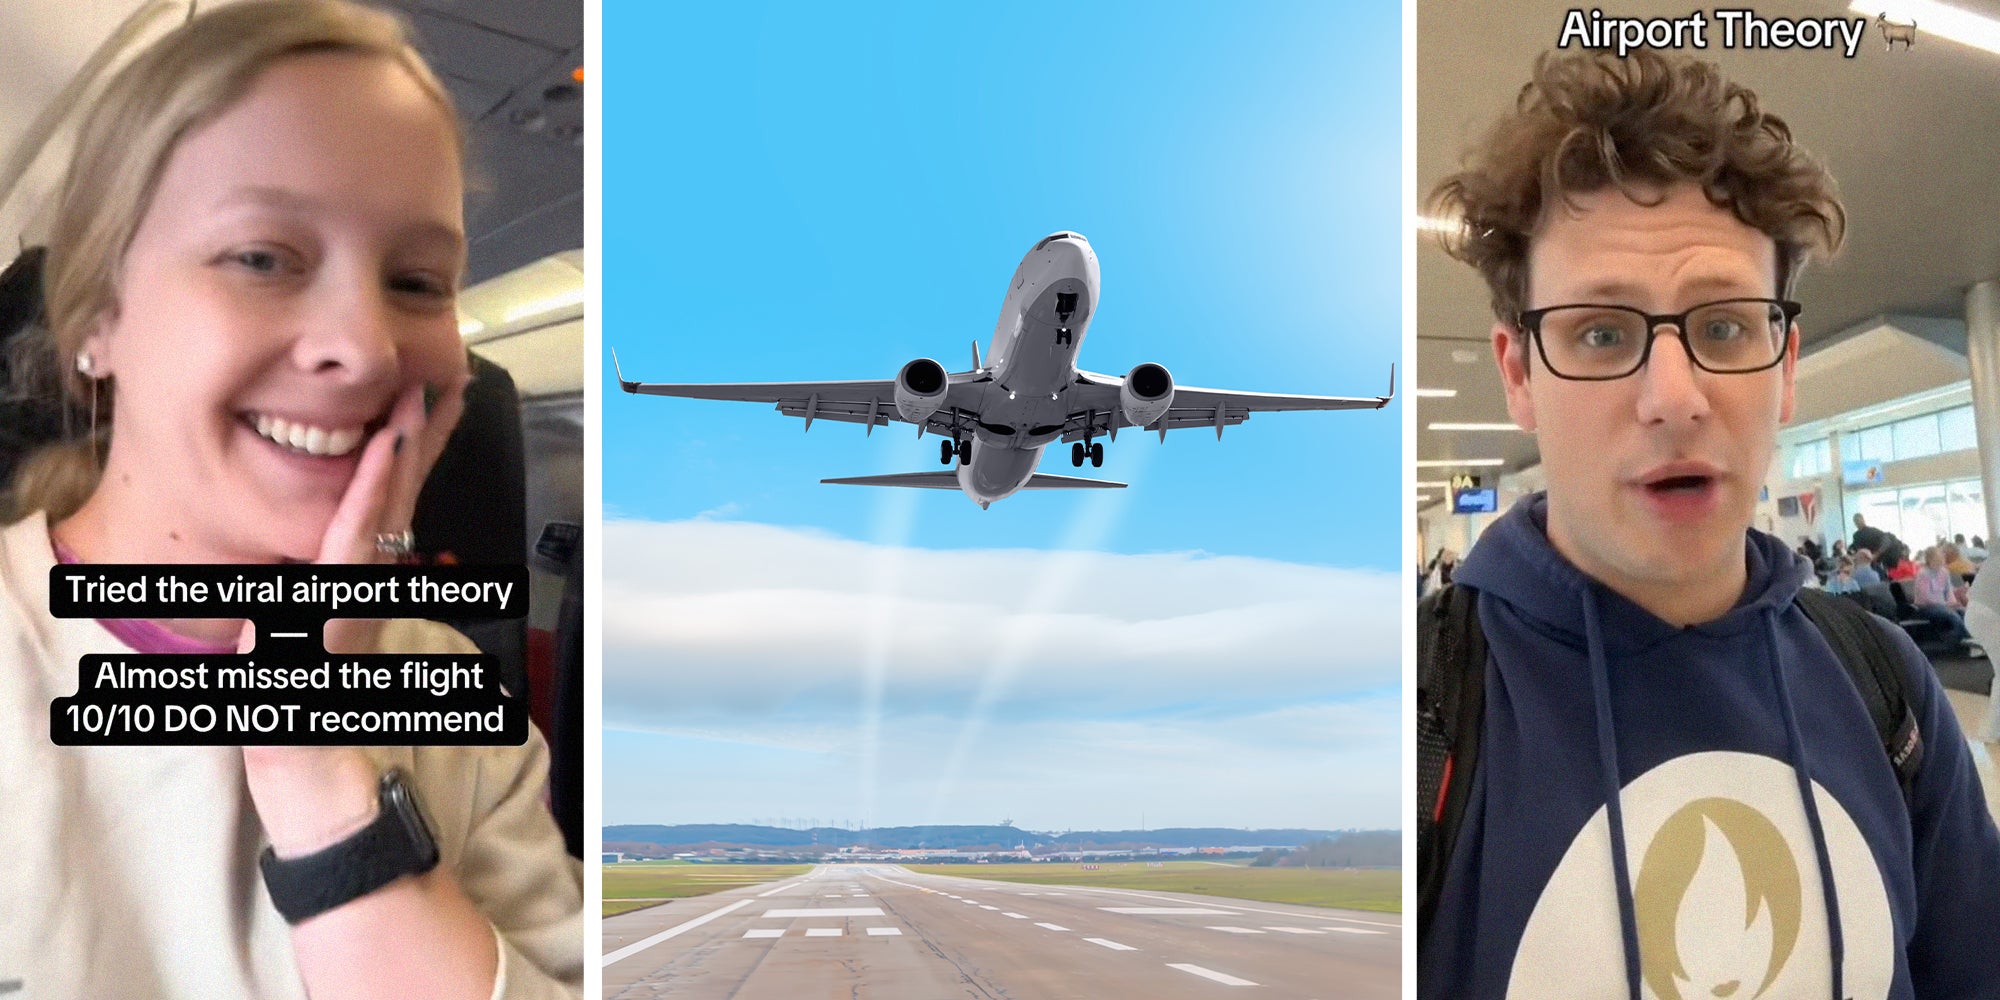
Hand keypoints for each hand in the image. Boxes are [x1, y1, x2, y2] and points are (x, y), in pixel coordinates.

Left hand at [321, 369, 470, 650]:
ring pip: (391, 497)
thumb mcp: (311, 602)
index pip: (398, 491)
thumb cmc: (299, 668)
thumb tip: (322, 529)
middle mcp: (378, 565)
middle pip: (407, 484)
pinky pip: (358, 525)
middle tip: (449, 378)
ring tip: (422, 393)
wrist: (298, 726)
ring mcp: (364, 576)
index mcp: (369, 564)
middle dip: (429, 430)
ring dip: (407, 442)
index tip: (437, 398)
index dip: (420, 443)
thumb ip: (322, 564)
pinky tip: (383, 445)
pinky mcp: (338, 587)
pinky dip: (372, 483)